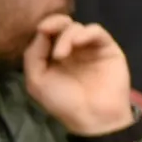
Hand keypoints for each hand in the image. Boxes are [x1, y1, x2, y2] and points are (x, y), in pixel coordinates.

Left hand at [23, 15, 134, 136]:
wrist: (93, 118)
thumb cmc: (63, 102)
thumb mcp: (37, 80)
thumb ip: (33, 54)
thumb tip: (41, 31)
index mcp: (53, 56)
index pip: (47, 33)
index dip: (44, 27)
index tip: (40, 29)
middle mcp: (71, 50)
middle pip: (62, 25)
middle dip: (54, 24)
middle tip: (48, 31)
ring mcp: (89, 48)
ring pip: (77, 27)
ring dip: (66, 35)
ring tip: (61, 55)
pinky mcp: (107, 48)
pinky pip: (96, 31)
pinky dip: (85, 33)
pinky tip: (77, 43)